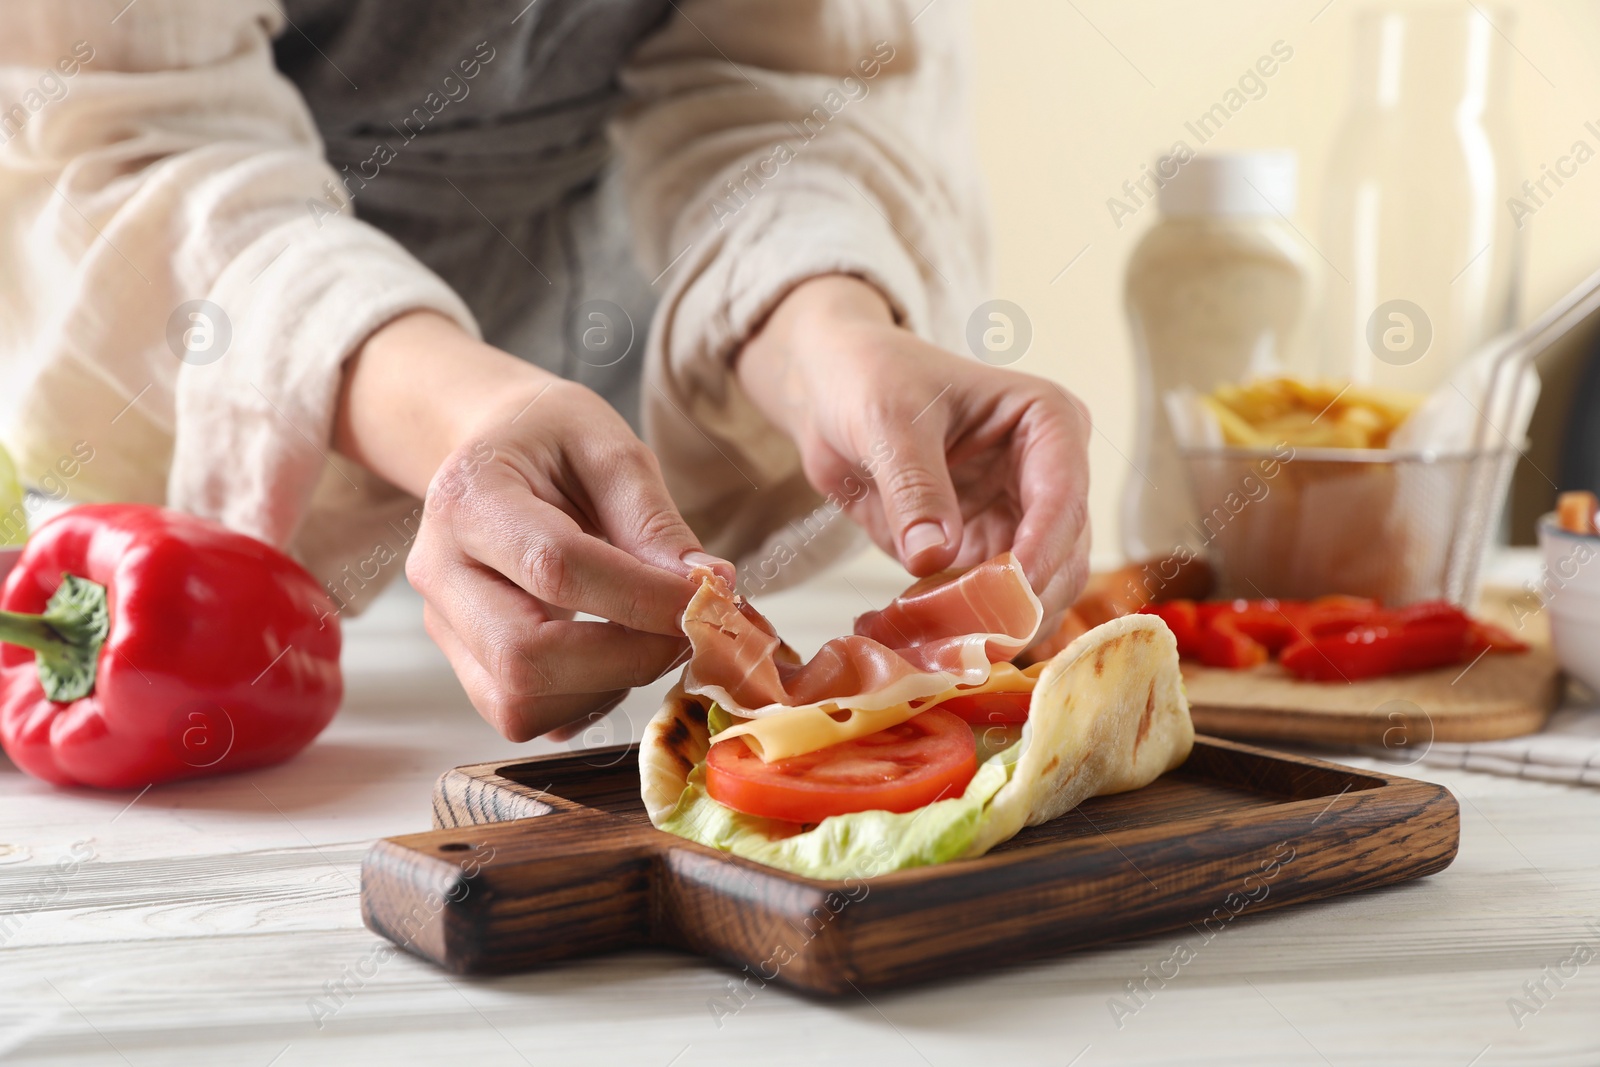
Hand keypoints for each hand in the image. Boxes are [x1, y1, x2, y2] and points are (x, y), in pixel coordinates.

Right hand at [336, 312, 731, 740]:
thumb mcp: (609, 447)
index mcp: (470, 497)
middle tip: (687, 632)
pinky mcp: (462, 662)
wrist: (490, 449)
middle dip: (627, 659)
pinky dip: (584, 701)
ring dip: (608, 686)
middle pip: (524, 656)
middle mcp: (440, 569)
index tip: (708, 601)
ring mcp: (443, 624)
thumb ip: (653, 519)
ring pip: (520, 701)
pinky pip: (522, 715)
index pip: (556, 568)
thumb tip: (708, 588)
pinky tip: (612, 655)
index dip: (643, 598)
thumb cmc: (550, 441)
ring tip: (649, 638)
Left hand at [736, 275, 1090, 619]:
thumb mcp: (887, 420)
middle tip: (971, 639)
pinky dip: (963, 626)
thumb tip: (934, 557)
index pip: (1063, 497)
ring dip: (993, 623)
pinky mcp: (984, 551)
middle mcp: (1048, 474)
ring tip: (940, 644)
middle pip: (1063, 556)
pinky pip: (988, 603)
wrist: (832, 390)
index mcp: (1048, 422)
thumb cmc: (870, 378)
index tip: (1010, 596)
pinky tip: (924, 637)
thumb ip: (913, 486)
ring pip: (1034, 590)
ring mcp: (1020, 518)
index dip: (1042, 552)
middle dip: (1022, 600)